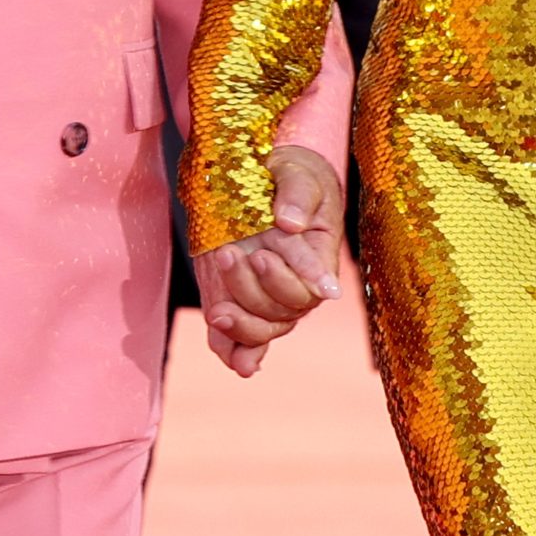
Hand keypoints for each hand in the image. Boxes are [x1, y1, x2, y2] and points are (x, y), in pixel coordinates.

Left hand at [188, 145, 345, 378]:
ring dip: (239, 323)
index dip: (286, 281)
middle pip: (281, 312)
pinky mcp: (239, 300)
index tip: (261, 255)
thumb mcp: (299, 174)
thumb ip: (297, 195)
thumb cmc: (290, 176)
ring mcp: (266, 297)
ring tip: (217, 309)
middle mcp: (294, 286)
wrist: (265, 180)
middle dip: (252, 291)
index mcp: (317, 259)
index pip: (307, 289)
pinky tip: (234, 361)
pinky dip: (235, 352)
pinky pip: (241, 340)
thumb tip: (289, 222)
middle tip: (230, 253)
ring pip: (261, 330)